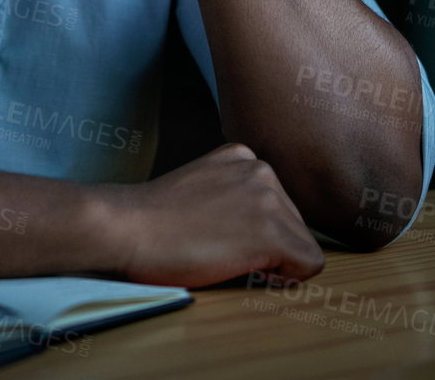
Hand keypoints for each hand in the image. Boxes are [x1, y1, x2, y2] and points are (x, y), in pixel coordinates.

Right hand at [97, 143, 325, 287]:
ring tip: (224, 257)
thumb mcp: (199, 188)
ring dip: (271, 262)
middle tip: (217, 250)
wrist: (126, 228)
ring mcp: (269, 198)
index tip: (218, 236)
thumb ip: (231, 194)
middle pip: (294, 225)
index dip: (254, 232)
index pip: (277, 205)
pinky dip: (284, 278)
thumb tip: (256, 228)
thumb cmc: (151, 220)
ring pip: (302, 245)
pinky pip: (308, 265)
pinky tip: (241, 269)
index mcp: (243, 156)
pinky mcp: (271, 232)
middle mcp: (262, 169)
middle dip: (266, 246)